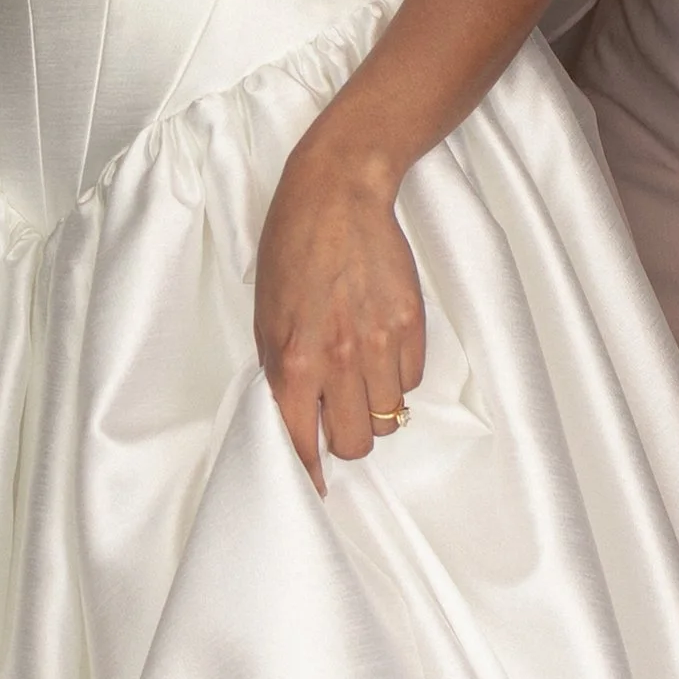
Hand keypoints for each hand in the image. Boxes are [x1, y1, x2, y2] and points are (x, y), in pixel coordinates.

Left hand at [253, 129, 425, 489]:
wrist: (338, 194)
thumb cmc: (291, 250)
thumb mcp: (265, 316)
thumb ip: (281, 371)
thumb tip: (295, 418)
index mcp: (295, 359)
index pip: (302, 441)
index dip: (307, 471)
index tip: (313, 485)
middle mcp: (340, 358)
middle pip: (358, 442)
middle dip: (347, 436)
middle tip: (339, 412)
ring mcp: (381, 342)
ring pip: (390, 417)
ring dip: (375, 407)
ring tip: (361, 374)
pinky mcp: (413, 324)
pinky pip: (411, 379)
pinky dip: (397, 375)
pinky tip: (380, 346)